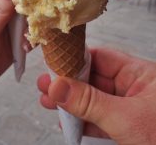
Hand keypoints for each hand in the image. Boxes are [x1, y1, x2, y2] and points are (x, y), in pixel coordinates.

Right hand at [37, 48, 155, 144]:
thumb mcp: (126, 119)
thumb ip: (89, 102)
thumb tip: (58, 87)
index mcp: (140, 75)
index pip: (102, 58)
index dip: (77, 59)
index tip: (55, 63)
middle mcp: (134, 88)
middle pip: (94, 78)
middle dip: (68, 83)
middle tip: (46, 84)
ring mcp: (128, 109)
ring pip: (94, 100)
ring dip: (70, 102)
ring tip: (47, 101)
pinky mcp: (125, 128)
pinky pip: (99, 119)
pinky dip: (82, 121)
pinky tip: (66, 120)